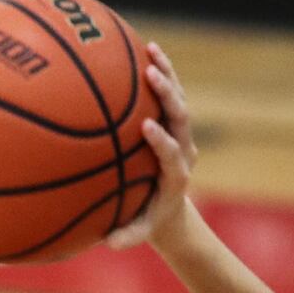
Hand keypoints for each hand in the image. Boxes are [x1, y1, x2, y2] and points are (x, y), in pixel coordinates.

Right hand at [107, 44, 197, 250]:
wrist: (171, 211)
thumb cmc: (149, 222)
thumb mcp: (138, 233)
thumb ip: (127, 236)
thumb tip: (109, 242)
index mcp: (176, 174)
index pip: (172, 153)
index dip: (162, 140)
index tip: (147, 126)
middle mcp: (184, 149)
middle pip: (182, 116)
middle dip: (168, 95)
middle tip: (150, 75)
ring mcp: (181, 135)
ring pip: (179, 99)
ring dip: (167, 75)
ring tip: (151, 51)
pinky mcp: (174, 126)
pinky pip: (169, 96)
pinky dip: (160, 74)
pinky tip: (143, 52)